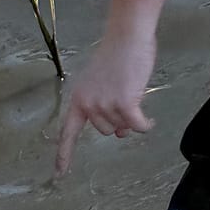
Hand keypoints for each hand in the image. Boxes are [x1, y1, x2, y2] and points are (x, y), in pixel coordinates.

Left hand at [55, 26, 157, 172]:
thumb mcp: (103, 82)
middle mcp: (88, 104)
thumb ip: (104, 106)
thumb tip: (120, 132)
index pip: (68, 132)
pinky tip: (150, 122)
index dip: (64, 154)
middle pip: (106, 130)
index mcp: (78, 98)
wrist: (128, 34)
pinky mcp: (125, 103)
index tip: (60, 174)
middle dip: (118, 120)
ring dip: (131, 117)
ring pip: (122, 127)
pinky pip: (137, 125)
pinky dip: (145, 125)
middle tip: (126, 100)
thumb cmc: (117, 53)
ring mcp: (106, 105)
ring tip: (134, 93)